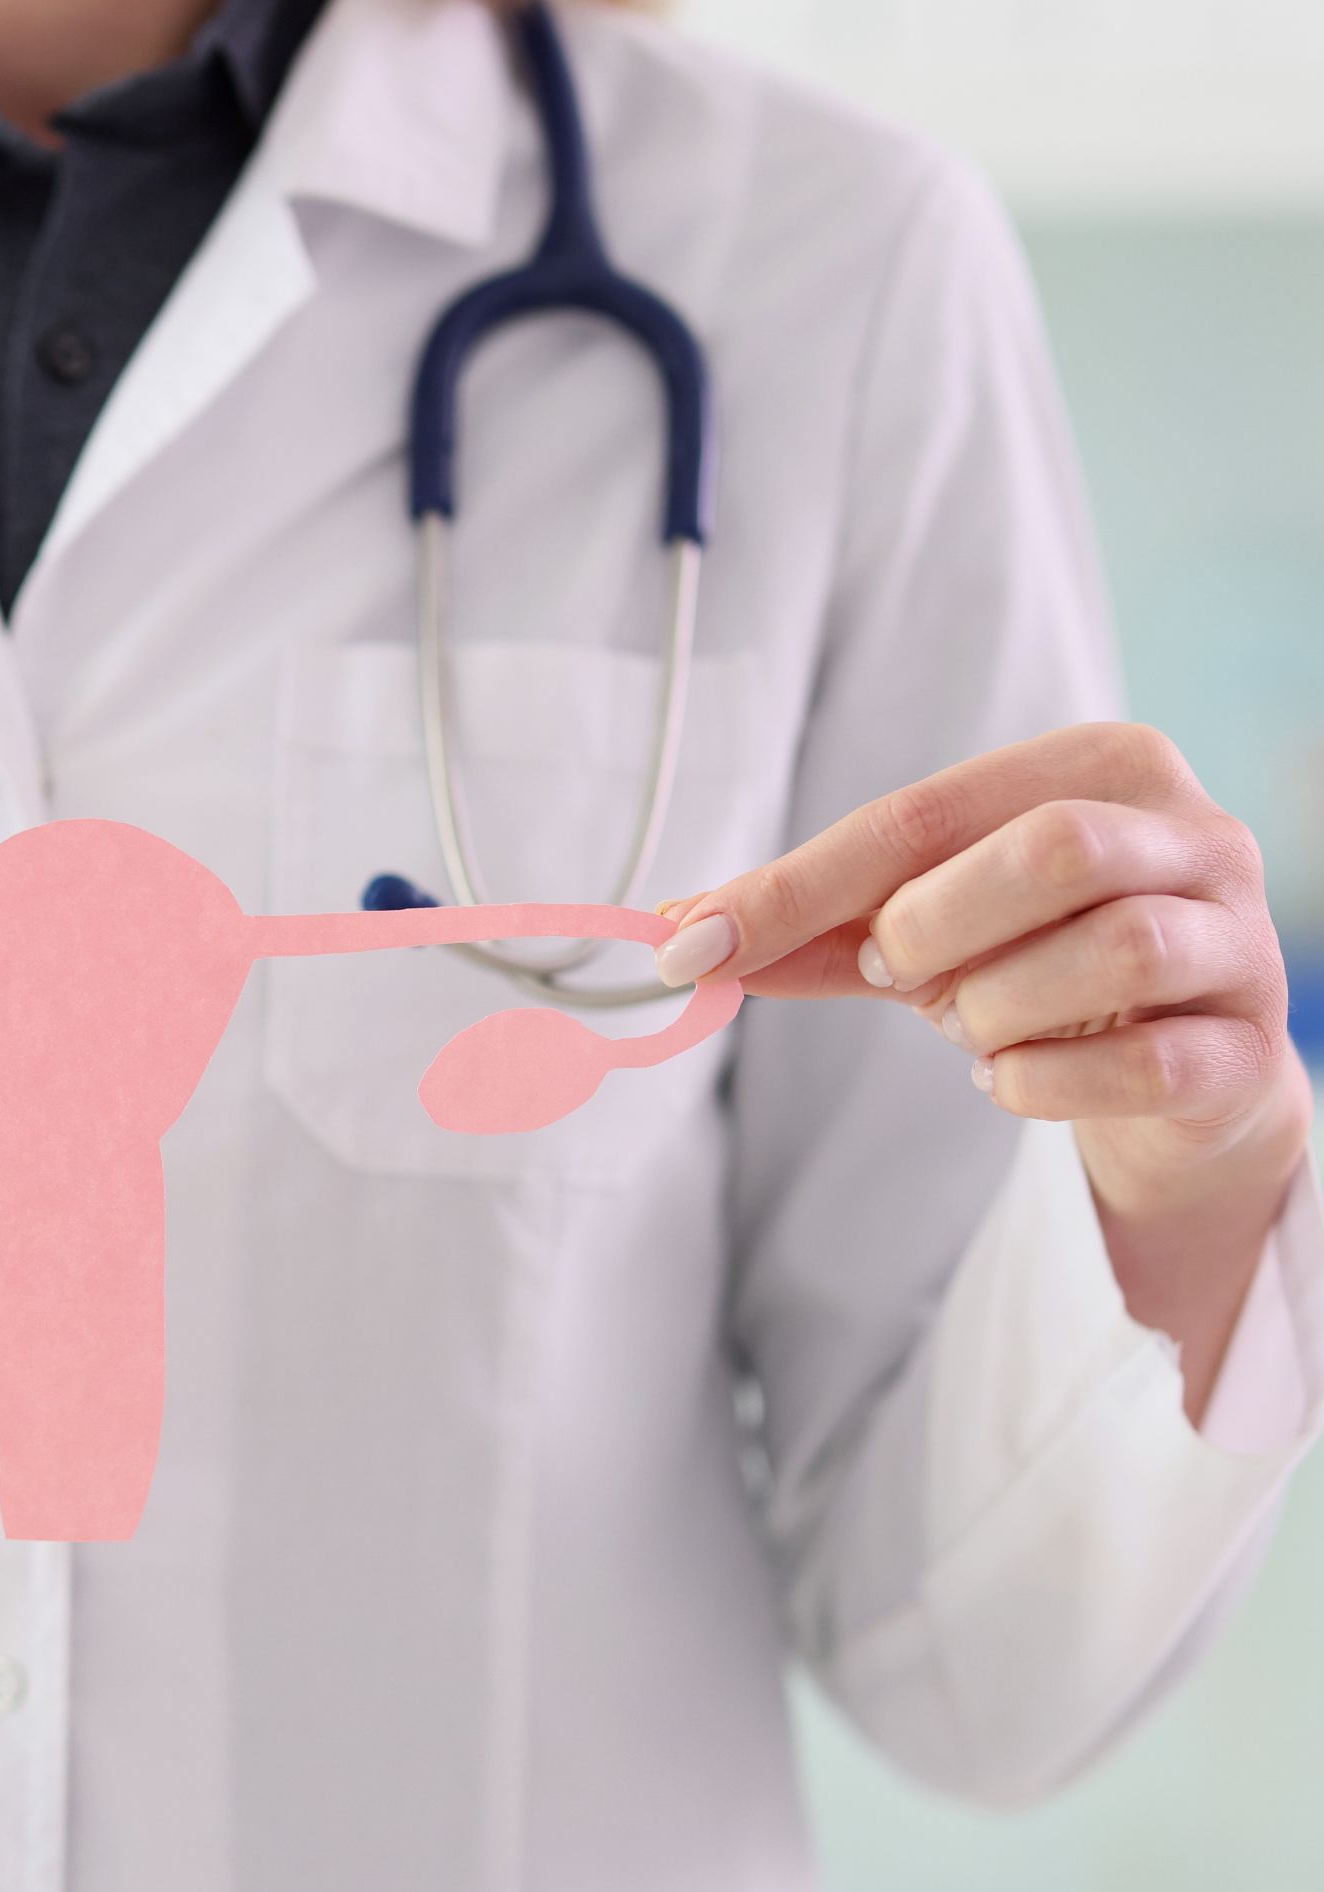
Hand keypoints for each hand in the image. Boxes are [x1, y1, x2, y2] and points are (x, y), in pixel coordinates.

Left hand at [650, 724, 1310, 1412]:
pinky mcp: (1247, 1052)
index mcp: (1101, 770)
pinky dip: (1042, 1081)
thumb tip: (685, 935)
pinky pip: (1144, 1063)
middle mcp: (1190, 836)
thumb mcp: (923, 933)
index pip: (925, 812)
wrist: (1178, 1078)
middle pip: (1050, 850)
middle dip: (932, 927)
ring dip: (993, 1006)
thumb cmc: (1039, 971)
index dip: (795, 886)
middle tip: (896, 976)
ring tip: (968, 1029)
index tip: (692, 943)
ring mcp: (1235, 942)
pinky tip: (1009, 1079)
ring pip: (1113, 946)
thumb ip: (816, 928)